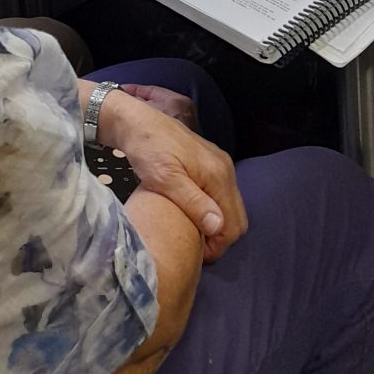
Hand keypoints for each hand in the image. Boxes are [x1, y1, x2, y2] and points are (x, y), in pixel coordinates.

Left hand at [99, 90, 245, 262]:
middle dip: (220, 237)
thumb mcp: (165, 179)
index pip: (233, 224)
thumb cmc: (147, 150)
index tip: (195, 253)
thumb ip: (193, 202)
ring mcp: (219, 164)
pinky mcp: (210, 162)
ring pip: (230, 207)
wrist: (136, 121)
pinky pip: (221, 195)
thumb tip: (219, 227)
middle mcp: (225, 169)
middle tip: (194, 246)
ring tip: (191, 232)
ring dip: (215, 224)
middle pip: (236, 217)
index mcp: (218, 175)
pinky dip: (212, 209)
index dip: (218, 246)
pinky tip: (191, 213)